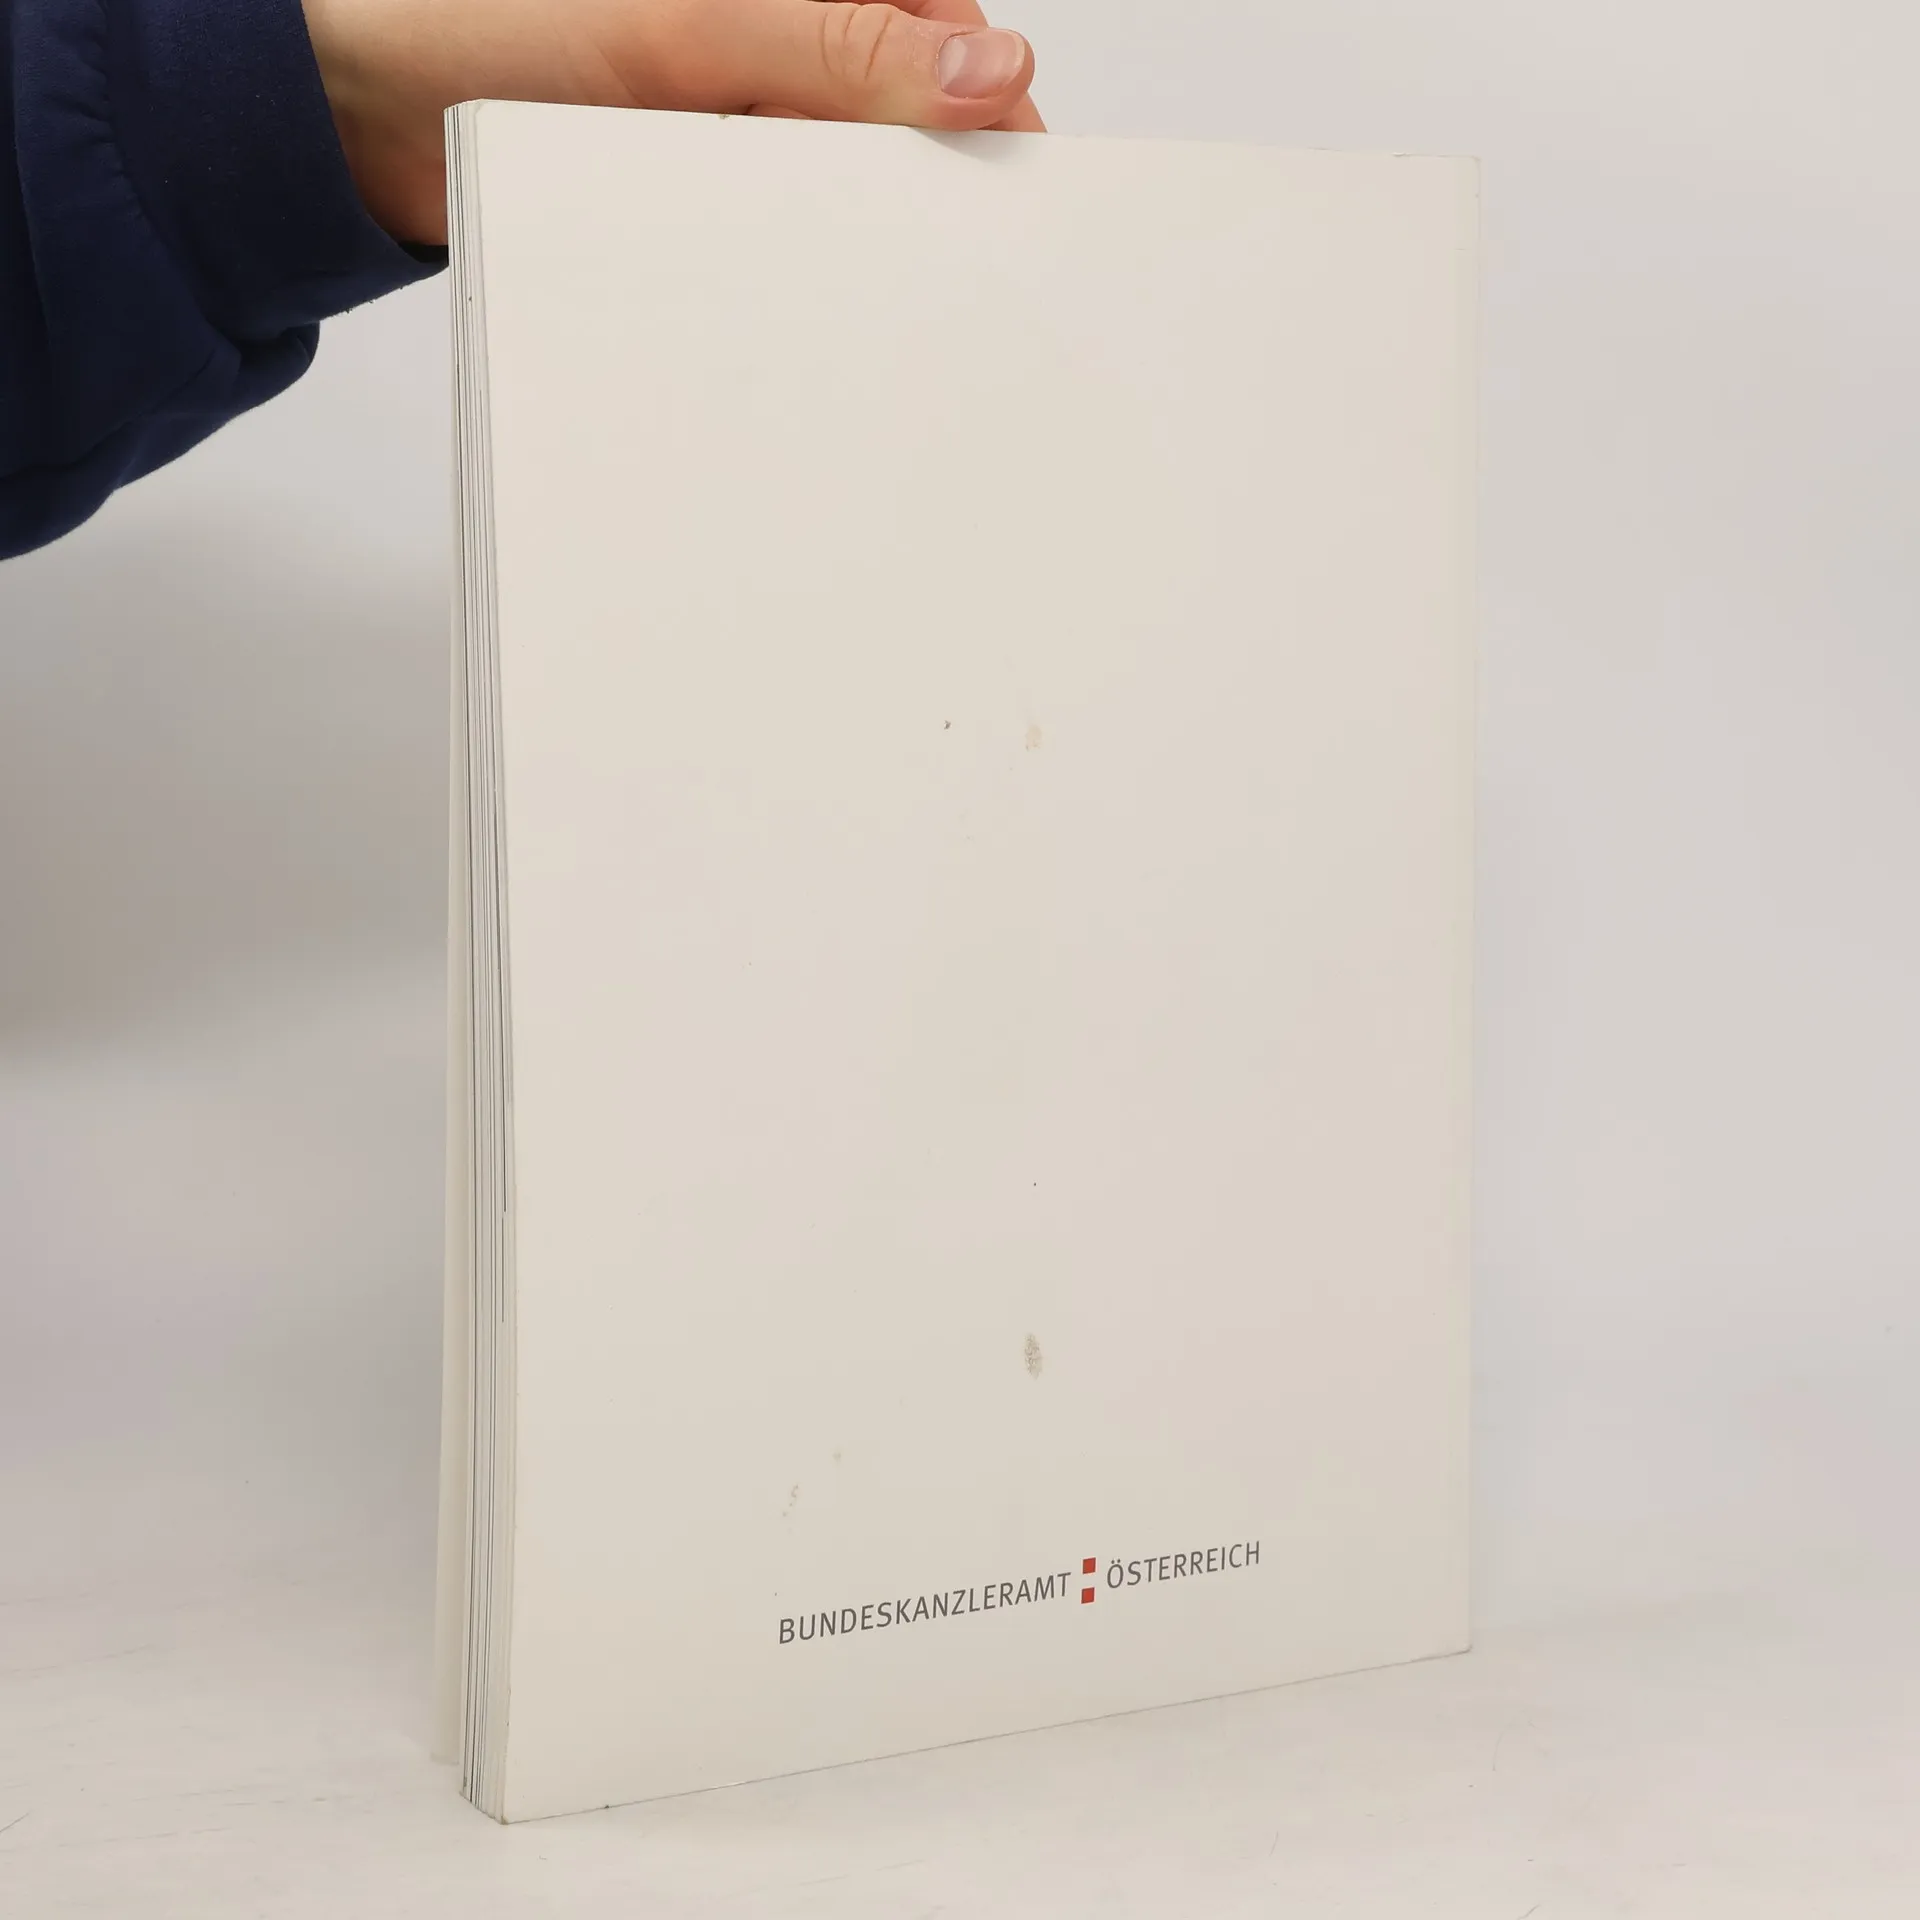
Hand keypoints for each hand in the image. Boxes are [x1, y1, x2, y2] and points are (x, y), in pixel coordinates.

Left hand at [303, 0, 1043, 246]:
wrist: (353, 117)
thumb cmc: (481, 26)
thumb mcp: (685, 27)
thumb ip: (839, 45)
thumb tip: (994, 69)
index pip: (943, 34)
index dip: (993, 111)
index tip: (1024, 194)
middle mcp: (771, 37)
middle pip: (904, 116)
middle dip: (928, 191)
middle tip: (958, 274)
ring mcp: (734, 115)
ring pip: (845, 187)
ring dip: (858, 244)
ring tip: (875, 298)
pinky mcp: (696, 184)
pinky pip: (775, 235)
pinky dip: (791, 271)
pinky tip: (797, 302)